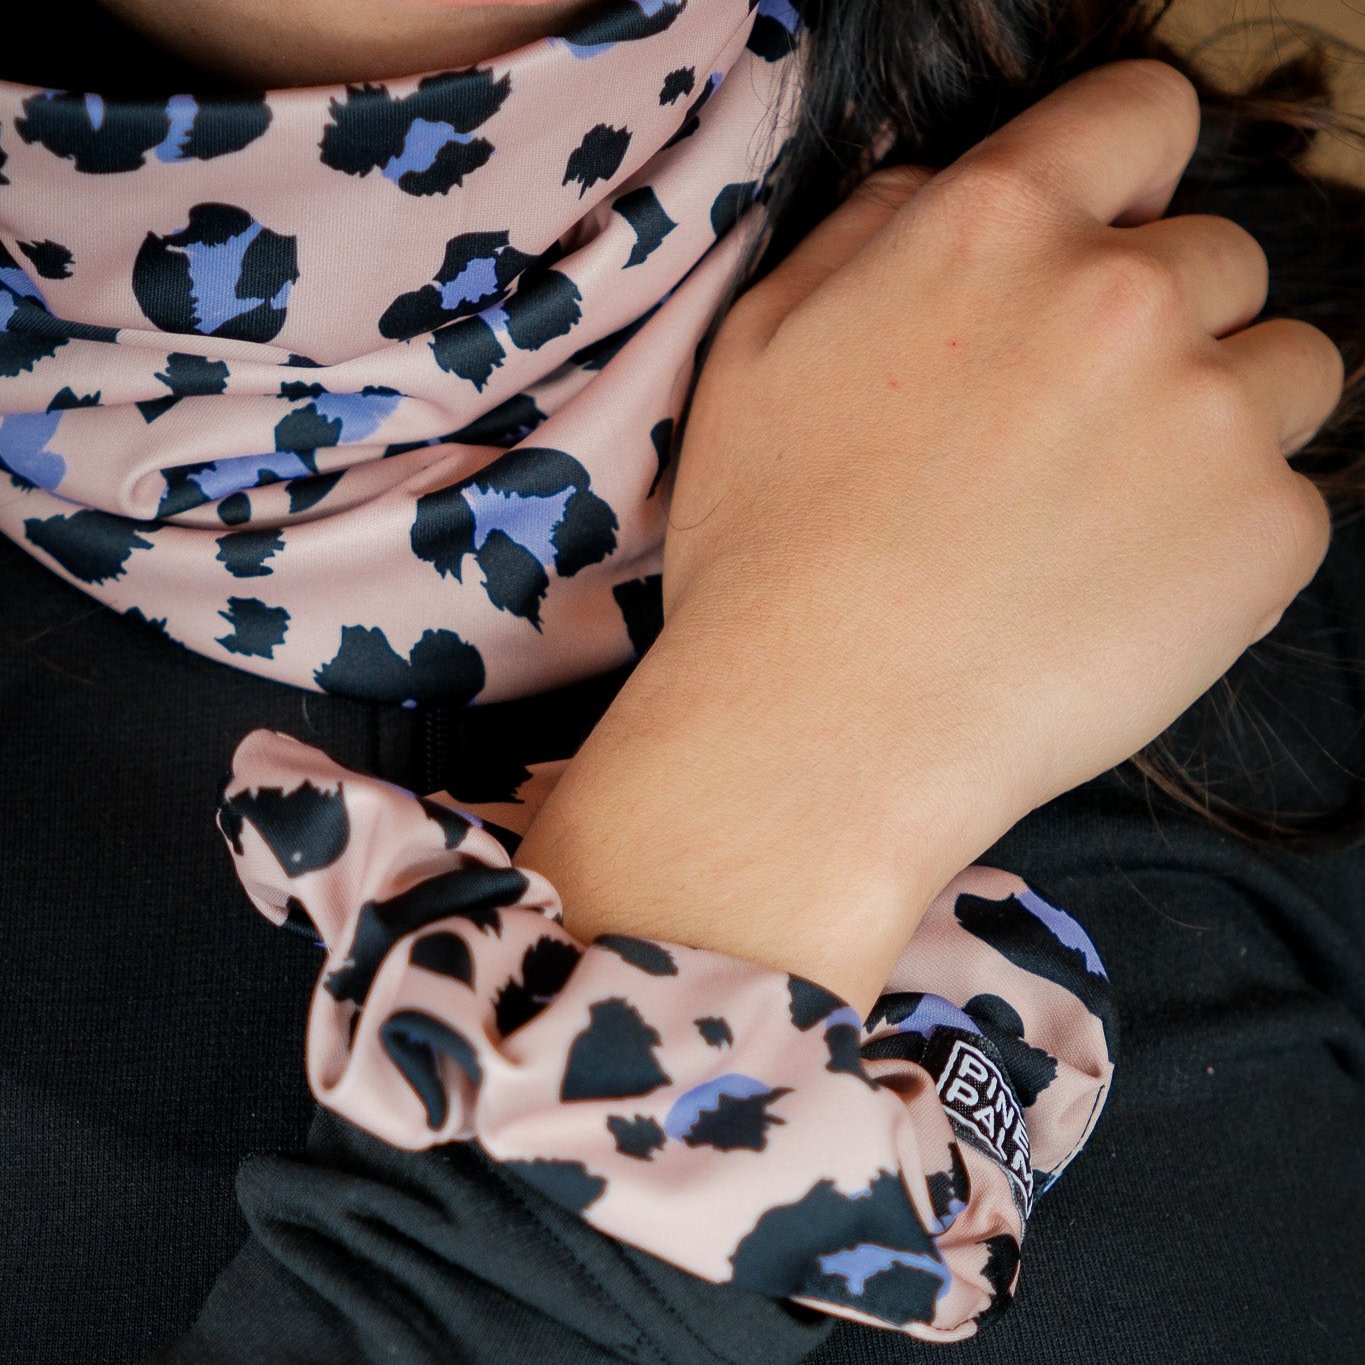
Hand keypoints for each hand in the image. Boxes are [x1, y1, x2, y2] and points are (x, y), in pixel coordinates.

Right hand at [515, 59, 1343, 1013]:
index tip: (1115, 236)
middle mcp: (1124, 294)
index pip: (1141, 115)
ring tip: (1112, 517)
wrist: (821, 727)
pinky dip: (1227, 541)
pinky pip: (1289, 502)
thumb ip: (869, 229)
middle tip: (1074, 434)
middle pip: (1220, 260)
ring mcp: (1208, 413)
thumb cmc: (770, 550)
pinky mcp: (1264, 534)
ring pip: (1286, 372)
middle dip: (1163, 327)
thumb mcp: (760, 346)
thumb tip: (943, 188)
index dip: (1132, 175)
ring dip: (1218, 421)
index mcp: (996, 226)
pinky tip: (1125, 595)